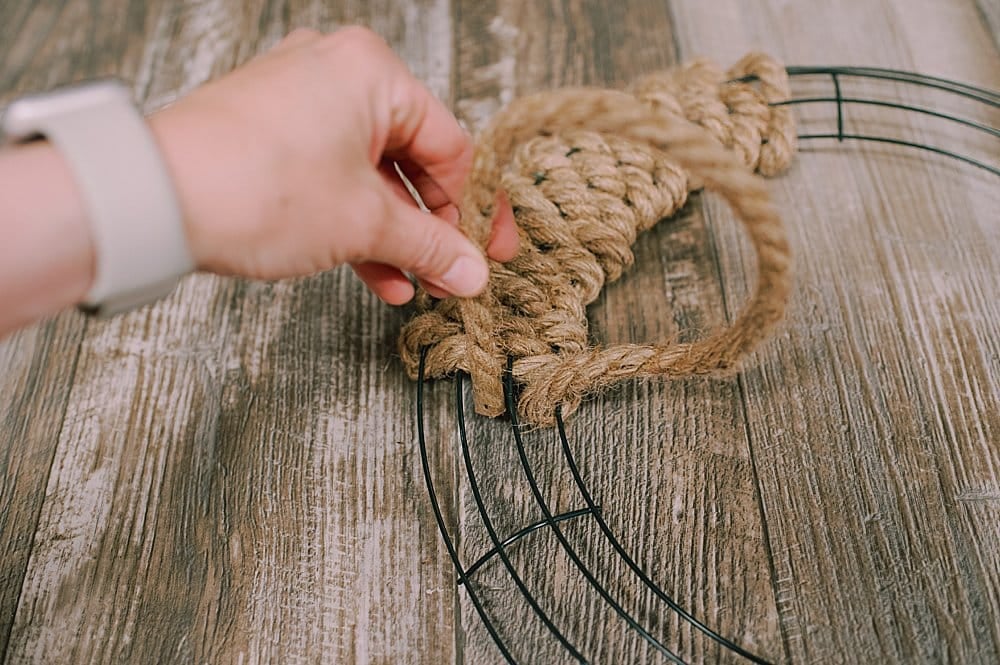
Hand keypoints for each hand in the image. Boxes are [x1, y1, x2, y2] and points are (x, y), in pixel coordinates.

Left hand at [149, 26, 518, 303]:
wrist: (155, 198)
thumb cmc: (256, 187)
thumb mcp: (364, 224)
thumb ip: (429, 246)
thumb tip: (469, 271)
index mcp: (373, 72)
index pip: (449, 147)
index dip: (469, 211)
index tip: (479, 255)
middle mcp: (336, 73)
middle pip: (408, 160)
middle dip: (427, 229)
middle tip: (445, 273)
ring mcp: (297, 101)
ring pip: (367, 175)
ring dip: (390, 235)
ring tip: (409, 285)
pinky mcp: (268, 131)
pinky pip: (329, 176)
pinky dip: (350, 222)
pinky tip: (374, 273)